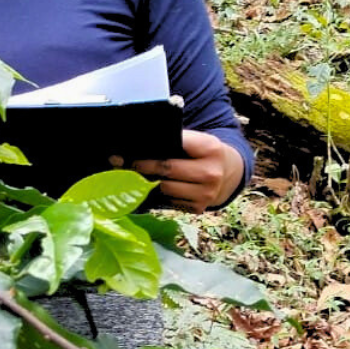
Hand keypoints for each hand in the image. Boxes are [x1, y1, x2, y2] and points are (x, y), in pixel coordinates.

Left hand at [112, 130, 244, 213]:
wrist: (230, 172)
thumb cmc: (204, 151)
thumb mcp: (198, 140)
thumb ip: (177, 141)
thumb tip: (140, 144)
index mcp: (210, 147)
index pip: (176, 143)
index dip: (152, 145)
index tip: (130, 147)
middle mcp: (210, 172)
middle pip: (166, 169)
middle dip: (141, 165)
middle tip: (120, 161)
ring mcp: (206, 194)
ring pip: (165, 188)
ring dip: (146, 182)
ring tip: (129, 175)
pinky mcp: (199, 208)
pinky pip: (170, 201)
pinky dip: (157, 194)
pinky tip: (147, 187)